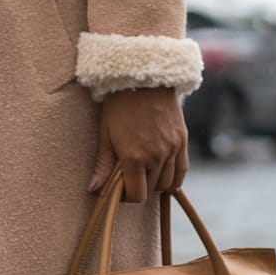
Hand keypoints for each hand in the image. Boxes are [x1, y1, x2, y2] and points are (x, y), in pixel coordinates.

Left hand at [88, 86, 188, 202]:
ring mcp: (172, 149)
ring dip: (156, 183)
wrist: (144, 77)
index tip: (121, 190)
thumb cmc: (119, 106)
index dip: (127, 197)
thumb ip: (103, 165)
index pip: (136, 196)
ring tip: (145, 173)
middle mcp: (156, 156)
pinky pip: (182, 171)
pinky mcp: (182, 140)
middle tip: (130, 178)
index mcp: (134, 158)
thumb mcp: (106, 134)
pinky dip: (174, 178)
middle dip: (140, 188)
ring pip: (167, 183)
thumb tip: (94, 190)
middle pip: (151, 190)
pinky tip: (164, 176)